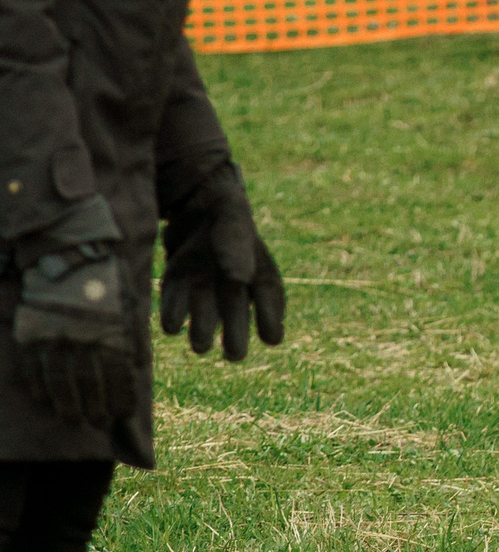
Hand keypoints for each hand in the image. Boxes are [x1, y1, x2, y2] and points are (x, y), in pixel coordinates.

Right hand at [12, 197, 136, 427]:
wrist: (67, 252)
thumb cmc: (106, 278)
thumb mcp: (131, 304)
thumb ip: (135, 337)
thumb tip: (140, 367)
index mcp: (111, 333)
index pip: (119, 377)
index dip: (121, 398)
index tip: (123, 413)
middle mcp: (83, 341)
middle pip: (89, 385)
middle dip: (95, 408)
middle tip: (98, 423)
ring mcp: (53, 338)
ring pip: (59, 382)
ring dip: (67, 405)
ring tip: (74, 419)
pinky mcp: (30, 333)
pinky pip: (32, 368)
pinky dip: (39, 387)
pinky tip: (45, 400)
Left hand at [159, 165, 285, 360]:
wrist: (187, 194)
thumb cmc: (217, 205)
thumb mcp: (231, 217)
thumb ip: (235, 247)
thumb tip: (239, 279)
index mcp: (256, 263)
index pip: (268, 295)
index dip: (271, 318)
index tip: (273, 338)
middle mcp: (231, 276)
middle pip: (235, 310)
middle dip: (234, 334)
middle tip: (234, 357)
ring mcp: (203, 278)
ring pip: (205, 310)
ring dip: (202, 330)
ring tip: (200, 348)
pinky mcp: (177, 278)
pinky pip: (176, 301)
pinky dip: (174, 314)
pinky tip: (171, 328)